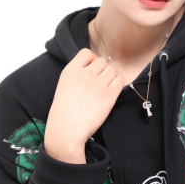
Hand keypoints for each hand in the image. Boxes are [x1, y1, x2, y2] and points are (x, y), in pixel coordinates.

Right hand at [44, 48, 123, 162]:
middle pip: (102, 61)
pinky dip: (117, 86)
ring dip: (111, 78)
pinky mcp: (109, 95)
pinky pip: (119, 82)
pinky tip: (110, 94)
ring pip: (112, 70)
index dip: (92, 60)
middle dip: (103, 70)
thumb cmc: (64, 112)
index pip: (87, 53)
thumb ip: (77, 74)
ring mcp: (98, 84)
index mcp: (71, 71)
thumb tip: (94, 68)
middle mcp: (85, 74)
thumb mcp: (64, 86)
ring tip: (105, 89)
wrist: (66, 130)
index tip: (91, 71)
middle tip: (99, 83)